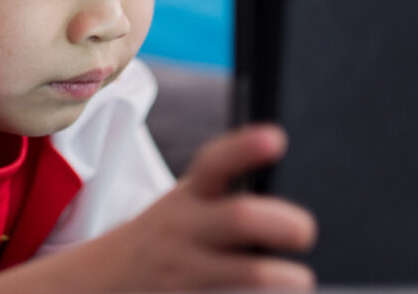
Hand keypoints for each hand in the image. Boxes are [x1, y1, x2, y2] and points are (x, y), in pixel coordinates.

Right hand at [105, 123, 317, 289]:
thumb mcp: (190, 202)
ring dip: (281, 277)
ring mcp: (184, 270)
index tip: (276, 138)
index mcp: (192, 195)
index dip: (245, 149)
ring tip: (301, 280)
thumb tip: (293, 204)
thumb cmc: (175, 233)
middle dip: (281, 222)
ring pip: (244, 272)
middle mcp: (185, 228)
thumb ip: (228, 194)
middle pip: (239, 217)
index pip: (215, 163)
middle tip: (305, 231)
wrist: (112, 274)